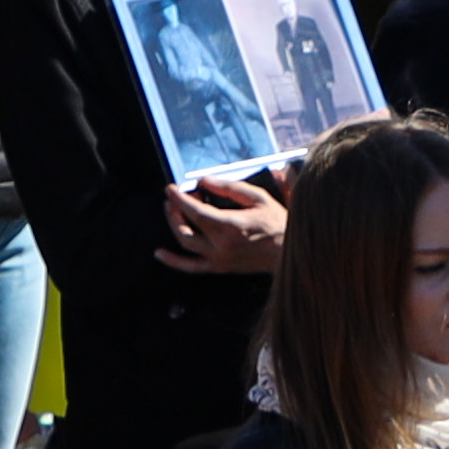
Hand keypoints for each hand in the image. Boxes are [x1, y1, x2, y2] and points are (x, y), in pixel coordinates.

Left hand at [161, 170, 291, 269]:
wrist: (289, 253)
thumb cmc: (277, 224)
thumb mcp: (257, 198)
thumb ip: (229, 188)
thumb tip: (205, 180)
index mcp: (231, 226)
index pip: (195, 211)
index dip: (180, 199)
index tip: (171, 188)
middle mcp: (221, 245)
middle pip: (185, 227)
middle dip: (175, 210)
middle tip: (174, 198)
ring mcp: (219, 259)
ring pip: (185, 244)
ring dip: (173, 226)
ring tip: (171, 212)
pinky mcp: (220, 268)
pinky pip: (191, 267)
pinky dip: (174, 261)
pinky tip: (160, 253)